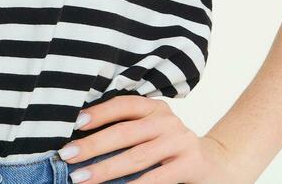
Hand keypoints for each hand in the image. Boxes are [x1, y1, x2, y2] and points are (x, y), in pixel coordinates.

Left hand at [62, 95, 254, 183]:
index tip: (75, 123)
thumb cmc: (170, 149)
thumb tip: (80, 141)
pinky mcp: (190, 163)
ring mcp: (181, 141)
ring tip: (81, 178)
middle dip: (93, 145)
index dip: (99, 112)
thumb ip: (126, 130)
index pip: (124, 104)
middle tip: (67, 155)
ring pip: (137, 156)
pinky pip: (157, 177)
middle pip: (125, 132)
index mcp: (155, 108)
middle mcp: (168, 120)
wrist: (214, 164)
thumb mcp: (152, 132)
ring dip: (105, 169)